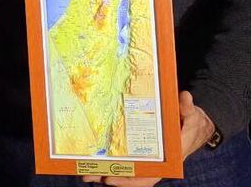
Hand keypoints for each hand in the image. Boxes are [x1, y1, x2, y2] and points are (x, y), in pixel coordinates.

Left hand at [81, 91, 216, 184]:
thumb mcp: (192, 116)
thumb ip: (188, 109)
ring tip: (84, 171)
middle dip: (109, 177)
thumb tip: (185, 97)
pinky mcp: (138, 148)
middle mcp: (154, 161)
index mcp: (167, 160)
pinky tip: (92, 158)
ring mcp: (145, 156)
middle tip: (87, 176)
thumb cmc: (191, 122)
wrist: (192, 124)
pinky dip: (109, 159)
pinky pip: (123, 158)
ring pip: (123, 168)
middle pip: (130, 175)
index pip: (147, 176)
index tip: (110, 178)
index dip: (129, 180)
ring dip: (104, 170)